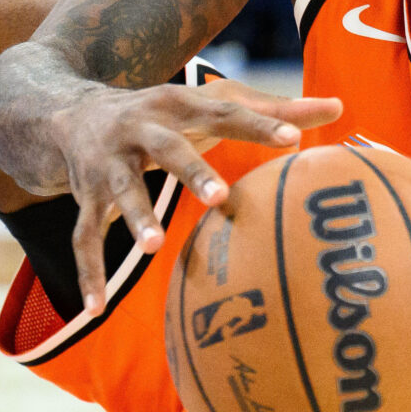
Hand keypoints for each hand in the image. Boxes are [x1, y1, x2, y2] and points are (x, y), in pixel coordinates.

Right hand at [48, 79, 342, 312]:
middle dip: (191, 171)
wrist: (72, 111)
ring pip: (120, 192)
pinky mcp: (86, 197)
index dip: (259, 126)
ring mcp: (109, 164)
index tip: (295, 139)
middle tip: (220, 197)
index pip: (225, 113)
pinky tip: (95, 309)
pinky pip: (83, 237)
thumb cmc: (167, 113)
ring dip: (136, 218)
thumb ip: (274, 108)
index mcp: (178, 104)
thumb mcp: (213, 102)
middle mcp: (140, 129)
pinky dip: (88, 273)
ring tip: (154, 247)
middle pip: (167, 151)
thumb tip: (339, 105)